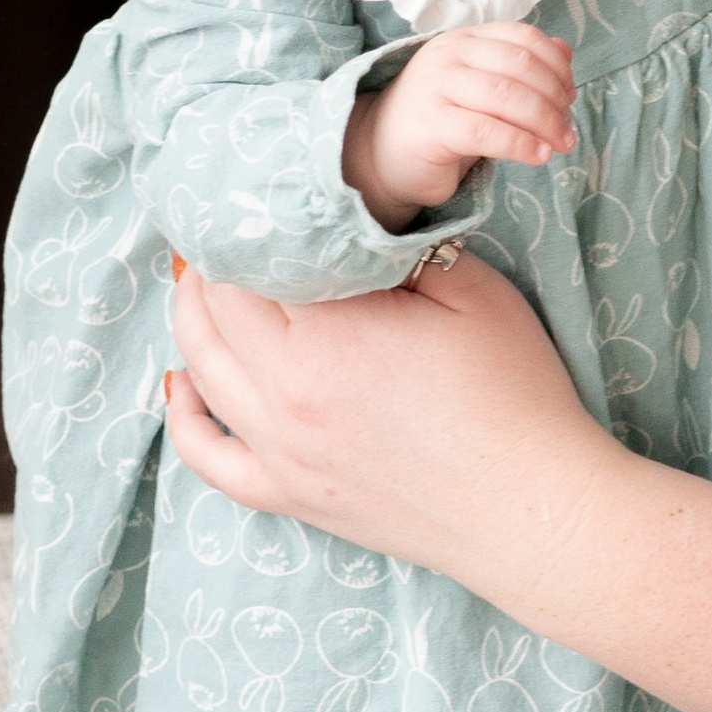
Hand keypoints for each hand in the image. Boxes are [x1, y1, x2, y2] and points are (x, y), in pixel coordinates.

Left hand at [164, 245, 611, 577]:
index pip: (250, 265)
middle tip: (225, 233)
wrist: (529, 508)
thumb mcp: (469, 291)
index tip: (251, 202)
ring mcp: (280, 453)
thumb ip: (397, 250)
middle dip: (211, 266)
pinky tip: (182, 385)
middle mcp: (284, 397)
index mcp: (327, 338)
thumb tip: (348, 229)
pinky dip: (184, 416)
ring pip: (199, 373)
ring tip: (200, 287)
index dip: (243, 227)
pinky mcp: (289, 495)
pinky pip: (208, 458)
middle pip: (211, 314)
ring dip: (191, 322)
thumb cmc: (513, 394)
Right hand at [344, 25, 575, 227]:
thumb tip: (566, 51)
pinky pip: (488, 132)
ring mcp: (436, 87)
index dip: (557, 67)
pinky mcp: (431, 125)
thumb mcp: (482, 86)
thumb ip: (520, 67)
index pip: (524, 38)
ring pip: (508, 97)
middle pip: (521, 67)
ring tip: (560, 145)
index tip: (570, 96)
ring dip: (545, 123)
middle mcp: (448, 55)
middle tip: (568, 130)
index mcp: (464, 39)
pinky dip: (521, 145)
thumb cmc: (440, 120)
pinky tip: (538, 156)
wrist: (381, 153)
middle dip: (555, 100)